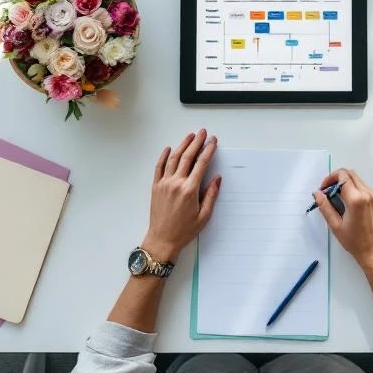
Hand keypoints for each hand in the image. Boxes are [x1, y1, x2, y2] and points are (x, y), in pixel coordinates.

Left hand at [142, 130, 220, 261]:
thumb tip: (217, 178)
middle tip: (203, 133)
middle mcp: (176, 183)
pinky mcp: (156, 187)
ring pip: (174, 158)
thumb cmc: (183, 231)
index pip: (201, 164)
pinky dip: (164, 156)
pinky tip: (169, 148)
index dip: (208, 150)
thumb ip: (211, 195)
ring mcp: (164, 183)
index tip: (213, 142)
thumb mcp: (204, 216)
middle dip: (197, 142)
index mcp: (190, 190)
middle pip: (188, 157)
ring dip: (182, 145)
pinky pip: (159, 167)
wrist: (162, 240)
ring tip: (190, 136)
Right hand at [312, 168, 372, 273]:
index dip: (330, 178)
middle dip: (337, 179)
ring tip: (337, 199)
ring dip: (345, 184)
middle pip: (350, 174)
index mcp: (356, 199)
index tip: (324, 188)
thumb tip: (317, 194)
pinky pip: (364, 187)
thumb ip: (325, 206)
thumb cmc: (355, 242)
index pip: (342, 176)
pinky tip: (348, 203)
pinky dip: (354, 189)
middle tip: (329, 191)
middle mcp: (368, 194)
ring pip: (357, 179)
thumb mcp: (335, 225)